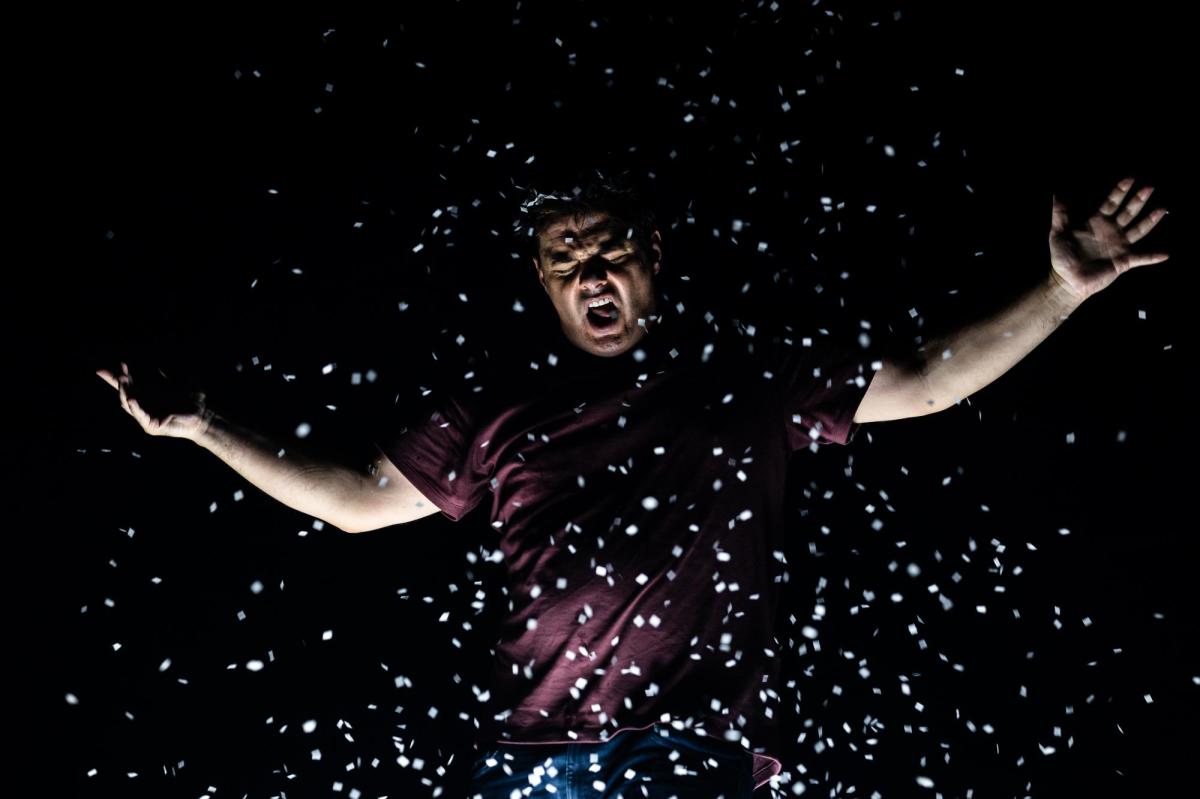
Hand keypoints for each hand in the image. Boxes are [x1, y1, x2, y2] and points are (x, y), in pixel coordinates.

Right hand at [95, 362, 214, 440]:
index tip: (112, 366)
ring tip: (121, 379)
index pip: (129, 383)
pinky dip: (135, 407)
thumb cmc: (194, 400)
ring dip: (124, 392)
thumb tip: (152, 363)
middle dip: (116, 381)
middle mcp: (144, 404)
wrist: (204, 416)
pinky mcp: (152, 426)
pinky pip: (141, 416)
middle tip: (111, 370)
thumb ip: (165, 374)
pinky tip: (130, 398)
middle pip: (124, 392)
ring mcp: (147, 415)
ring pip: (128, 403)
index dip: (118, 375)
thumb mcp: (179, 382)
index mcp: (148, 393)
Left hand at [1049, 177, 1170, 303]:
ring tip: (1161, 209)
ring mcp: (1119, 246)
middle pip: (1128, 212)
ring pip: (1138, 230)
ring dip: (1150, 221)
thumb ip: (1060, 214)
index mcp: (1097, 222)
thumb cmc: (1061, 257)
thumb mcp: (1058, 233)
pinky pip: (1141, 258)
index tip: (1129, 179)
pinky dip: (1152, 256)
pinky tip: (1165, 254)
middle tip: (1149, 187)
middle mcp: (1112, 231)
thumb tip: (1055, 194)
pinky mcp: (1122, 261)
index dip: (1119, 191)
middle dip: (1138, 200)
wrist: (1066, 281)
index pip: (1111, 203)